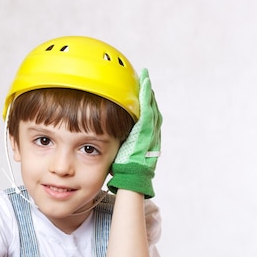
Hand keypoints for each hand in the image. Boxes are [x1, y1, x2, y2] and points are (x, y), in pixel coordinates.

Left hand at [107, 68, 161, 197]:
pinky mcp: (146, 130)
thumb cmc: (123, 169)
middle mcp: (149, 132)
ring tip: (145, 77)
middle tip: (145, 78)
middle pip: (150, 108)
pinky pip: (147, 110)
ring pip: (150, 107)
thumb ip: (118, 141)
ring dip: (147, 92)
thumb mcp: (120, 151)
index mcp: (143, 137)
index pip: (145, 116)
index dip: (144, 102)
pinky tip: (144, 86)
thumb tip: (107, 135)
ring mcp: (149, 131)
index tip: (141, 89)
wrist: (130, 178)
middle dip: (148, 94)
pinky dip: (146, 98)